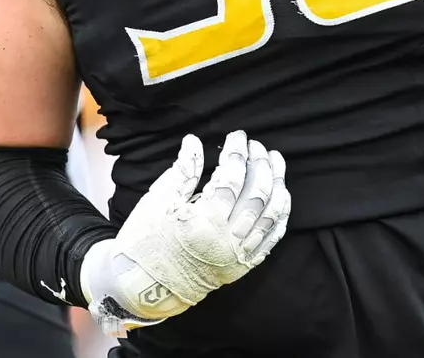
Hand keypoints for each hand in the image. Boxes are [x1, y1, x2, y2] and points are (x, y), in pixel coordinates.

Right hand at [80, 131, 289, 336]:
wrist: (143, 287)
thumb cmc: (146, 240)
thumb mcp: (158, 201)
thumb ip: (182, 170)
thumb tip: (194, 141)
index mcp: (204, 221)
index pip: (232, 178)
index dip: (238, 153)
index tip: (238, 136)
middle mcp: (227, 239)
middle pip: (257, 194)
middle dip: (261, 164)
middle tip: (257, 146)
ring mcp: (238, 255)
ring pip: (271, 215)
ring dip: (277, 184)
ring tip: (275, 162)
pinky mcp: (243, 266)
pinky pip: (271, 238)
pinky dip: (280, 215)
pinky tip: (281, 195)